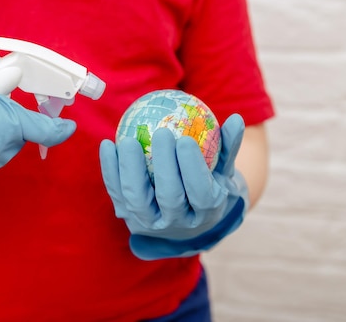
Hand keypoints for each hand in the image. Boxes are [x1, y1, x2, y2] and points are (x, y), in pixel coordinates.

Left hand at [99, 114, 248, 259]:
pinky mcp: (127, 217)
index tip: (185, 140)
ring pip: (136, 200)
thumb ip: (228, 146)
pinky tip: (108, 144)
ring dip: (130, 170)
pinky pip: (116, 193)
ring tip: (127, 140)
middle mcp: (177, 223)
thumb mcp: (222, 169)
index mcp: (205, 213)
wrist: (182, 220)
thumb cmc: (207, 184)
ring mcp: (149, 224)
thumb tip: (238, 119)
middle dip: (165, 165)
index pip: (201, 194)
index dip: (192, 169)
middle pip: (170, 197)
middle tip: (162, 133)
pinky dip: (110, 170)